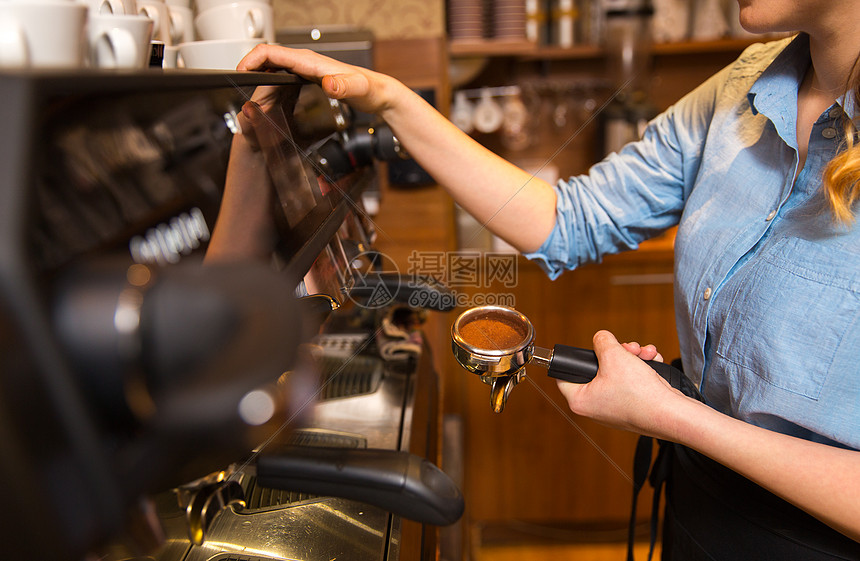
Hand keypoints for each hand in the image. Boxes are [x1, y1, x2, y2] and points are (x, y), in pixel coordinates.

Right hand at [237, 45, 397, 115]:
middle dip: (249, 68)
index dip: (251, 59)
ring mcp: (307, 69)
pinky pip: (283, 74)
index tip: (239, 72)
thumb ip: (343, 86)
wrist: (379, 93)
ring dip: (258, 74)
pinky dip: (270, 80)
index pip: (272, 52)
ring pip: (273, 65)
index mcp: (310, 62)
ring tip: (249, 93)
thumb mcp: (357, 90)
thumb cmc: (369, 90)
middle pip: (268, 57)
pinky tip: (270, 95)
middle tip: (239, 87)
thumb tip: (329, 82)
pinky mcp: (310, 77)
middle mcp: (306, 62)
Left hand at [555, 330, 684, 437]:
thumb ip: (602, 341)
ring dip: (632, 358)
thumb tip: (601, 338)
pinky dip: (642, 369)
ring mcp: (614, 408)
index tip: (582, 352)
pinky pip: (631, 381)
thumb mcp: (614, 355)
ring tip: (644, 354)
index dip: (573, 360)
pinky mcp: (632, 406)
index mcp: (580, 401)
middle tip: (627, 348)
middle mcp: (595, 408)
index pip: (564, 376)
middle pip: (597, 369)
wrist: (671, 413)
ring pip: (617, 372)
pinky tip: (652, 362)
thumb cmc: (639, 393)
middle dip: (616, 353)